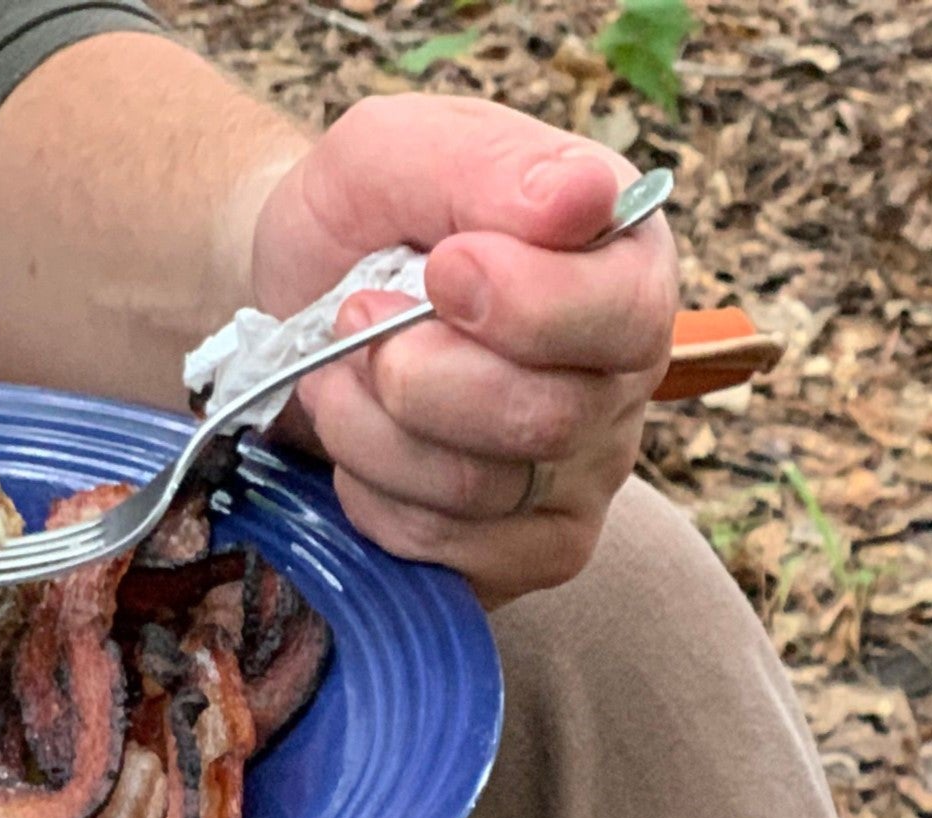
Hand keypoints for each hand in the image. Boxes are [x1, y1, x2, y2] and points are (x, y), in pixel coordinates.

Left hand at [248, 103, 675, 606]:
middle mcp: (622, 380)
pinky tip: (362, 442)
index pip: (626, 315)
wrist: (305, 294)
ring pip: (484, 490)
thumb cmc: (369, 216)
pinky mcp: (530, 551)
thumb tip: (583, 197)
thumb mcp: (401, 149)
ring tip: (337, 371)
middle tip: (354, 315)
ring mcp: (584, 476)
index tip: (441, 268)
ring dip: (373, 429)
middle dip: (417, 371)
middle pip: (550, 418)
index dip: (526, 306)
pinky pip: (452, 554)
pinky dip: (374, 497)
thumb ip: (489, 168)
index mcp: (623, 263)